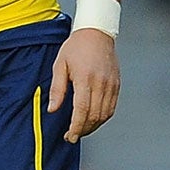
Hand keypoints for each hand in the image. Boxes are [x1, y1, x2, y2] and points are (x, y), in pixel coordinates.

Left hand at [49, 27, 118, 143]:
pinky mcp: (116, 84)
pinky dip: (103, 117)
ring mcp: (111, 84)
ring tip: (82, 129)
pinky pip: (112, 107)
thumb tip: (53, 109)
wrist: (96, 32)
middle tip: (72, 135)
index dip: (76, 127)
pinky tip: (93, 119)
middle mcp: (100, 83)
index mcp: (85, 79)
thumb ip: (57, 89)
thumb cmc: (76, 47)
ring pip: (104, 114)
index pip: (82, 111)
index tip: (70, 136)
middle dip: (83, 130)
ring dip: (93, 126)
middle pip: (94, 116)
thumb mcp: (60, 65)